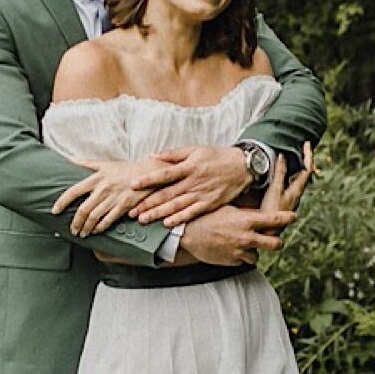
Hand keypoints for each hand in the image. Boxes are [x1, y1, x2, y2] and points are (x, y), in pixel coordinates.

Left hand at [51, 157, 168, 236]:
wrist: (147, 173)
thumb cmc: (124, 169)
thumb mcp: (104, 164)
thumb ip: (85, 163)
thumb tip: (69, 159)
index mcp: (96, 178)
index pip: (73, 191)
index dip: (62, 202)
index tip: (55, 211)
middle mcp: (103, 189)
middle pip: (83, 209)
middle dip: (75, 222)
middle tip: (72, 229)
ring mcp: (113, 198)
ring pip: (94, 217)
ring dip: (86, 227)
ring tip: (83, 233)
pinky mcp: (124, 206)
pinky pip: (108, 220)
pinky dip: (100, 227)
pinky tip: (96, 231)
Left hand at [130, 144, 253, 225]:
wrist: (242, 166)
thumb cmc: (216, 156)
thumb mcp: (195, 149)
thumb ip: (173, 154)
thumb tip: (152, 156)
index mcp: (189, 167)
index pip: (164, 174)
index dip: (148, 180)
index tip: (133, 185)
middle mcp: (194, 181)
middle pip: (167, 194)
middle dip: (148, 203)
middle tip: (132, 211)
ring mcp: (202, 194)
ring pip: (176, 205)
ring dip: (159, 214)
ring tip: (143, 220)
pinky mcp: (210, 203)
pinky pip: (192, 212)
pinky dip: (180, 218)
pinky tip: (168, 224)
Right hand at [171, 201, 294, 267]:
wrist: (188, 234)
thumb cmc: (206, 217)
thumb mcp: (227, 208)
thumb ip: (245, 213)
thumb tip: (258, 209)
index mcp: (247, 220)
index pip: (275, 219)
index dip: (287, 218)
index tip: (294, 217)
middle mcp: (247, 237)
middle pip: (275, 244)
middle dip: (277, 242)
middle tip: (275, 240)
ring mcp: (240, 251)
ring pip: (257, 255)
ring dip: (254, 251)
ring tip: (244, 245)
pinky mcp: (232, 261)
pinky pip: (243, 261)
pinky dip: (240, 257)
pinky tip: (231, 249)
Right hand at [262, 143, 316, 214]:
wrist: (266, 232)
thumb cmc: (271, 212)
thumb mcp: (274, 190)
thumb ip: (279, 173)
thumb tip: (282, 156)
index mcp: (296, 189)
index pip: (307, 168)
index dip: (308, 155)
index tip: (307, 144)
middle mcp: (296, 194)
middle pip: (304, 174)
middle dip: (304, 160)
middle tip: (302, 148)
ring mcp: (290, 199)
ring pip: (297, 180)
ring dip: (296, 168)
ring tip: (293, 158)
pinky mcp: (284, 203)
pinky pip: (289, 185)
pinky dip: (288, 176)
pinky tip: (281, 177)